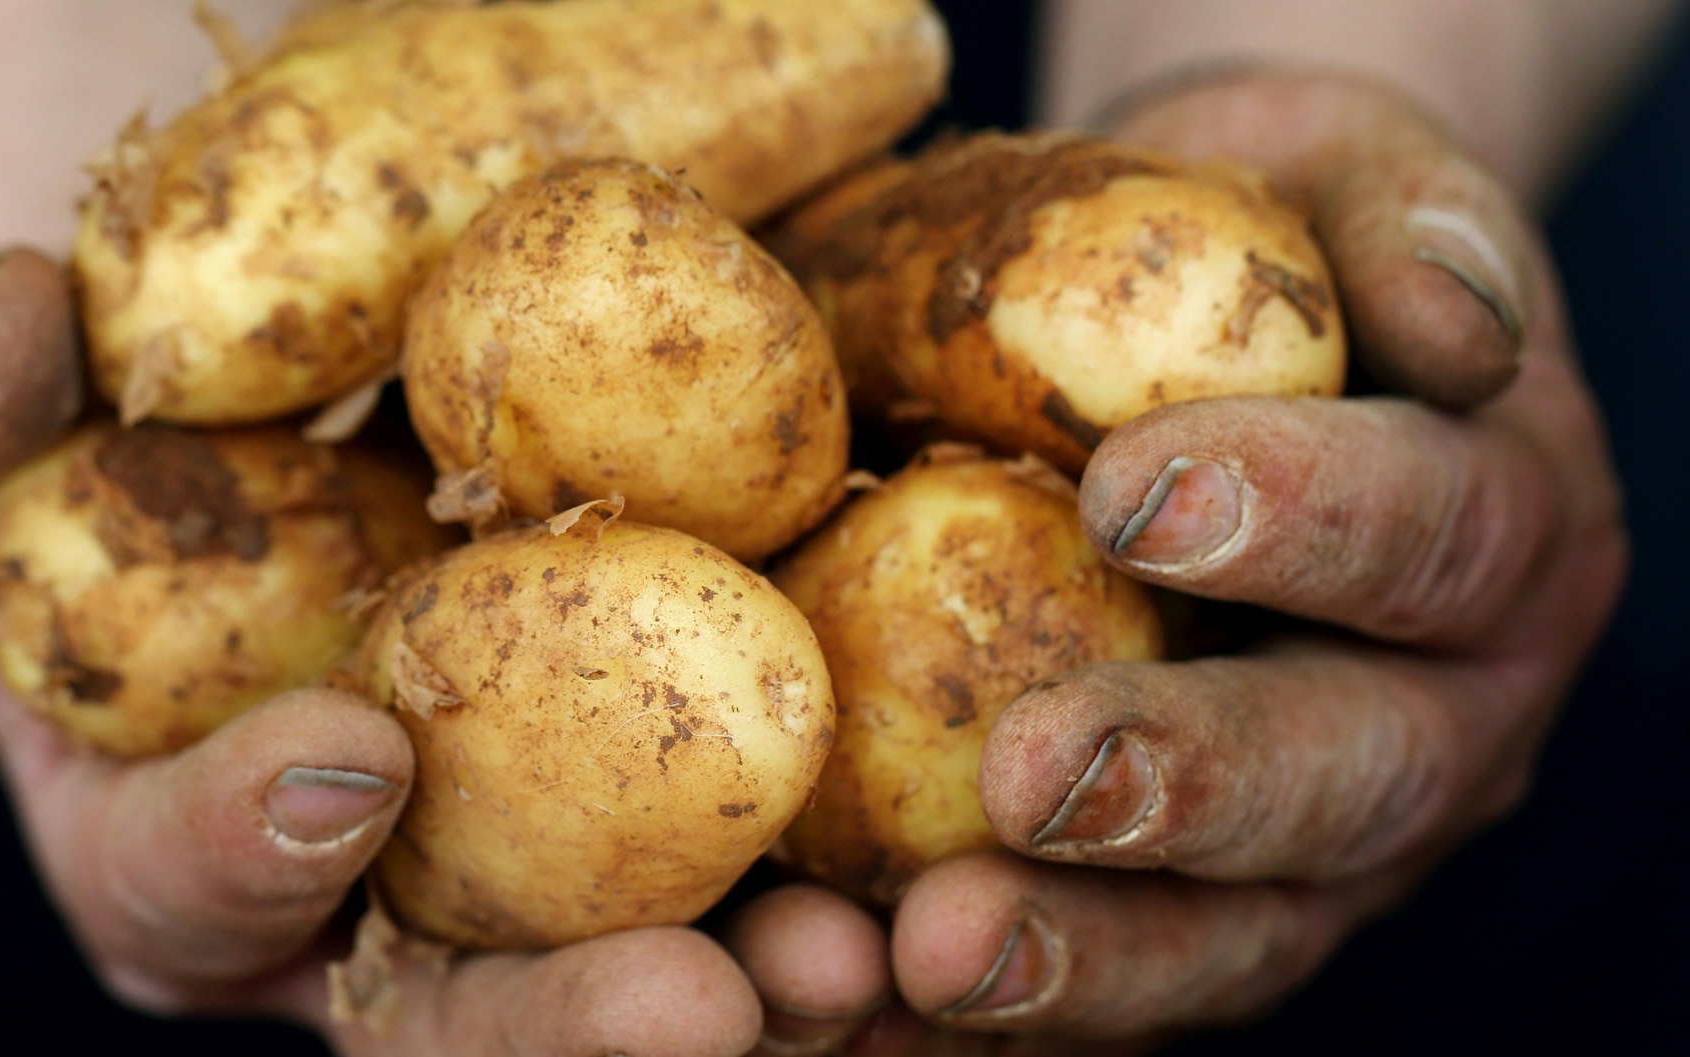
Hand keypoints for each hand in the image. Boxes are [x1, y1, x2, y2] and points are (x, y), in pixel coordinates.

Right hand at [0, 248, 786, 1056]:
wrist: (262, 470)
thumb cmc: (108, 478)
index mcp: (171, 853)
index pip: (186, 885)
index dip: (250, 842)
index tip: (353, 756)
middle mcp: (354, 914)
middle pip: (450, 1020)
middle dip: (568, 1028)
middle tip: (701, 1012)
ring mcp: (506, 881)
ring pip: (617, 980)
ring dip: (751, 986)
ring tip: (861, 962)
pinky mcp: (637, 816)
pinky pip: (733, 877)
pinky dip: (821, 882)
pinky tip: (927, 865)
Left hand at [735, 69, 1628, 1053]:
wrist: (1224, 343)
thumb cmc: (1268, 241)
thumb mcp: (1345, 176)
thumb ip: (1408, 228)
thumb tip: (1460, 326)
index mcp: (1498, 532)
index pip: (1433, 535)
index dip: (1306, 520)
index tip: (1135, 493)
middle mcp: (1439, 715)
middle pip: (1346, 779)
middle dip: (1189, 789)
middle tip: (1032, 779)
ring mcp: (1327, 840)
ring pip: (1241, 934)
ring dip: (1090, 955)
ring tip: (933, 952)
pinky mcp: (1208, 909)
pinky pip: (1123, 986)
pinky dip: (1011, 1017)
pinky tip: (879, 1016)